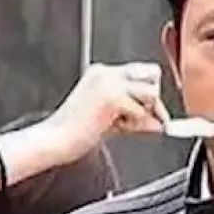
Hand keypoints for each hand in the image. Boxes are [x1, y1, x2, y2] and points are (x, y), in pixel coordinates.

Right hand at [43, 62, 170, 163]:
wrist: (54, 141)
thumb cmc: (72, 133)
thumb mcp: (109, 120)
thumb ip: (134, 117)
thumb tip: (159, 123)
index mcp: (101, 73)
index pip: (140, 73)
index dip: (149, 93)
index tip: (151, 114)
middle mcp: (105, 73)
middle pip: (152, 74)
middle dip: (152, 100)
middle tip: (137, 120)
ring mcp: (109, 83)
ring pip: (152, 91)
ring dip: (143, 112)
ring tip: (120, 124)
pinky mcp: (112, 97)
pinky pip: (141, 111)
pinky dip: (133, 124)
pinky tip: (111, 127)